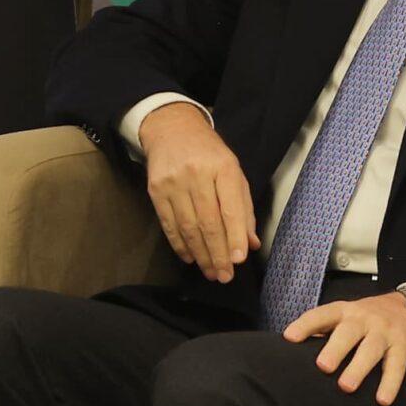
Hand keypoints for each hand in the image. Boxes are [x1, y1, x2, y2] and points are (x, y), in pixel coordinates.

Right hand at [138, 103, 258, 282]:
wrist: (171, 129)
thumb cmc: (209, 154)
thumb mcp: (234, 173)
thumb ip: (244, 208)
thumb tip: (250, 244)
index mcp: (222, 168)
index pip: (230, 209)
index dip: (234, 236)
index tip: (239, 260)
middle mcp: (196, 175)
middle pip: (208, 222)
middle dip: (218, 253)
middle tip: (225, 276)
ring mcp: (173, 182)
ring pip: (188, 227)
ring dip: (200, 254)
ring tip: (211, 272)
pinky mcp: (155, 190)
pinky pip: (168, 224)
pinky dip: (179, 244)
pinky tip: (190, 257)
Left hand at [284, 292, 405, 405]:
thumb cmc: (368, 319)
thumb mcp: (346, 317)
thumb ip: (324, 331)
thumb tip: (295, 351)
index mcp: (343, 311)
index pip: (321, 315)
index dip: (305, 325)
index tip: (289, 338)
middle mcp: (363, 319)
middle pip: (348, 332)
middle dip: (335, 349)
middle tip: (323, 367)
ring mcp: (384, 332)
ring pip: (371, 350)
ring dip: (358, 368)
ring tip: (346, 387)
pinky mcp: (403, 347)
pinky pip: (397, 367)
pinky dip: (390, 384)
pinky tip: (382, 400)